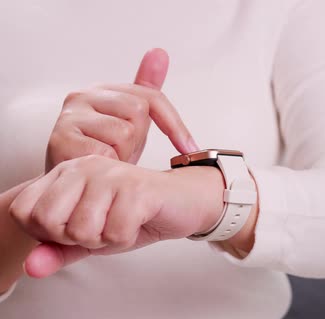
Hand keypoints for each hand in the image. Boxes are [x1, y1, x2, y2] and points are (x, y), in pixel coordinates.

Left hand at [9, 155, 224, 276]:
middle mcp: (84, 167)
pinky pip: (115, 232)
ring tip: (122, 222)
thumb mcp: (92, 235)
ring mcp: (110, 175)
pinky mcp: (136, 188)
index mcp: (66, 172)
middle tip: (103, 226)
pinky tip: (138, 222)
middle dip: (77, 238)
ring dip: (106, 239)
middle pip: (49, 222)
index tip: (78, 226)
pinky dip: (126, 237)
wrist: (187, 201)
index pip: (23, 211)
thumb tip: (30, 267)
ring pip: (83, 230)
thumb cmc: (138, 214)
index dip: (48, 233)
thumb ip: (59, 249)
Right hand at [45, 48, 197, 171]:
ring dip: (122, 155)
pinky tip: (97, 167)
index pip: (150, 97)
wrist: (75, 186)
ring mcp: (69, 115)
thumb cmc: (104, 153)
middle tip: (120, 152)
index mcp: (103, 91)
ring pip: (124, 132)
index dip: (174, 124)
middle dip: (137, 140)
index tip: (189, 147)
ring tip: (108, 159)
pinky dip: (108, 166)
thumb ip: (147, 89)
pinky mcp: (61, 138)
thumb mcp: (132, 122)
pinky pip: (106, 152)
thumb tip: (159, 52)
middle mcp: (82, 96)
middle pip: (138, 111)